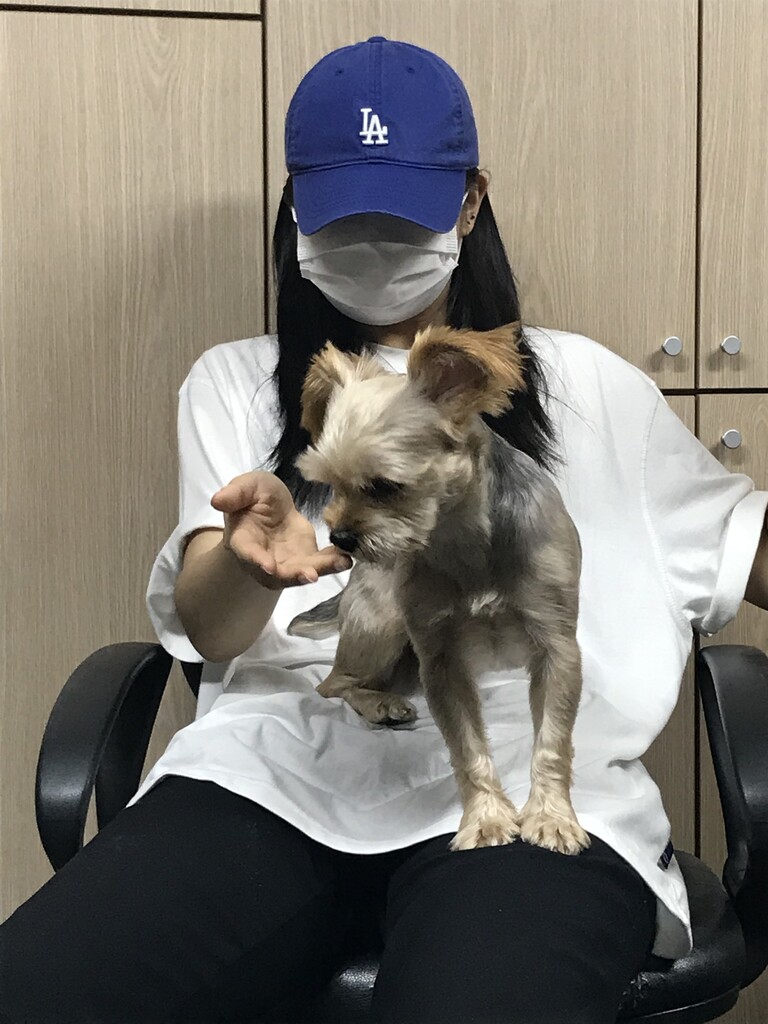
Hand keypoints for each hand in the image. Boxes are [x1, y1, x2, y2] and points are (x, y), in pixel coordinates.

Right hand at [211, 471, 350, 589]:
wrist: (271, 507)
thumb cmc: (253, 498)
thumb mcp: (246, 487)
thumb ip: (235, 493)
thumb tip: (217, 499)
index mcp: (244, 541)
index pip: (247, 553)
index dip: (256, 560)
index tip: (268, 567)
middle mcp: (264, 559)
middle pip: (277, 573)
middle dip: (293, 575)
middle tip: (310, 575)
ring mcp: (286, 562)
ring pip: (301, 572)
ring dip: (320, 570)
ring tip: (340, 563)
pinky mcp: (305, 558)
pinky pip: (319, 564)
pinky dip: (333, 562)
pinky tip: (347, 557)